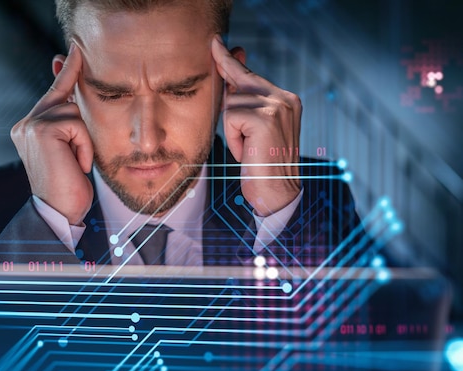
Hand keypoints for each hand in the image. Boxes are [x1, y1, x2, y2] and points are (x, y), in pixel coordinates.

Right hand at [10, 43, 92, 224]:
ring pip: (75, 112)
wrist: (59, 212)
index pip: (53, 93)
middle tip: (74, 158)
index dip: (66, 71)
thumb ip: (69, 120)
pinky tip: (74, 164)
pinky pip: (78, 124)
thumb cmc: (68, 184)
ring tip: (74, 164)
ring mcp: (30, 125)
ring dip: (83, 141)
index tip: (72, 50)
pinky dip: (84, 146)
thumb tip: (74, 96)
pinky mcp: (41, 129)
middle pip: (66, 99)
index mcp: (29, 127)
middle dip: (79, 124)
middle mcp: (25, 123)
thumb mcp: (70, 148)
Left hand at [211, 36, 301, 216]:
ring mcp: (278, 106)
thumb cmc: (262, 166)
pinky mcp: (265, 118)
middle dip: (227, 92)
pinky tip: (247, 152)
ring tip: (249, 150)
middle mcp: (285, 99)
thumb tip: (230, 76)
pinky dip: (232, 138)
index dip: (230, 61)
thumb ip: (244, 104)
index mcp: (286, 100)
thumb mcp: (254, 131)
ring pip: (230, 103)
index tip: (216, 43)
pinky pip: (230, 117)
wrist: (277, 195)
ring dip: (232, 131)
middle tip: (225, 82)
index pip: (250, 75)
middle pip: (238, 83)